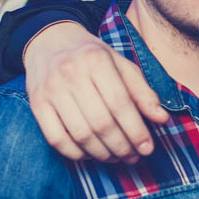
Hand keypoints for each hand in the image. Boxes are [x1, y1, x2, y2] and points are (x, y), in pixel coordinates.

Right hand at [24, 21, 168, 162]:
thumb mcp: (121, 64)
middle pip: (101, 123)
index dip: (136, 130)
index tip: (148, 148)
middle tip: (134, 156)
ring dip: (102, 153)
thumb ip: (142, 91)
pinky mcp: (36, 104)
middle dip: (122, 146)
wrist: (49, 42)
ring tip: (117, 157)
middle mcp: (71, 74)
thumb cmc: (91, 56)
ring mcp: (50, 91)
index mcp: (96, 61)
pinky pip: (56, 139)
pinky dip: (76, 153)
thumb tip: (162, 118)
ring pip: (80, 135)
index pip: (120, 103)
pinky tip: (91, 154)